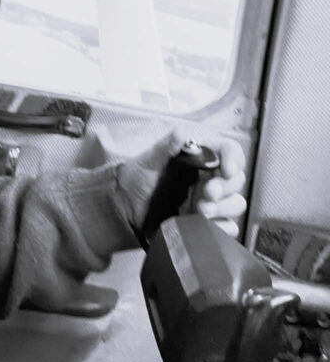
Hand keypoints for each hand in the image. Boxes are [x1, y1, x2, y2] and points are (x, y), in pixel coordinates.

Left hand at [119, 126, 246, 237]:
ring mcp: (209, 201)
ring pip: (236, 203)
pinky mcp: (205, 222)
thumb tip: (182, 134)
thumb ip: (166, 146)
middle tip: (208, 193)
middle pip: (236, 179)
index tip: (227, 169)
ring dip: (224, 207)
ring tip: (202, 210)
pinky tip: (206, 224)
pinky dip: (223, 227)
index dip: (233, 158)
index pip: (229, 151)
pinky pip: (227, 227)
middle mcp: (209, 178)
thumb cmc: (138, 177)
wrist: (125, 207)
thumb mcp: (149, 159)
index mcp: (200, 158)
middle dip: (226, 186)